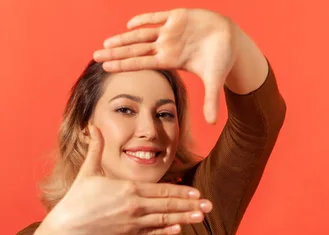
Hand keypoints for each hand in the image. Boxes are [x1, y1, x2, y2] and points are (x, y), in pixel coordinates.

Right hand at [48, 126, 212, 234]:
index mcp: (128, 190)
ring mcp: (132, 225)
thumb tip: (93, 126)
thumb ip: (96, 148)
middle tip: (210, 206)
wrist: (66, 227)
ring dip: (184, 219)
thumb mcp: (88, 170)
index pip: (162, 190)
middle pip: (168, 206)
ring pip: (164, 221)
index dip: (182, 191)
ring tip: (201, 218)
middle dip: (190, 205)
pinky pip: (152, 234)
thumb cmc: (77, 198)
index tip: (197, 192)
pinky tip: (178, 229)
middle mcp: (134, 208)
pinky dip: (166, 231)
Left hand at [93, 8, 239, 124]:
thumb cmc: (221, 59)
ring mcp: (171, 31)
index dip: (124, 64)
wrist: (233, 38)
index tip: (106, 67)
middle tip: (95, 55)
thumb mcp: (215, 80)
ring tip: (106, 42)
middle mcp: (167, 46)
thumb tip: (212, 124)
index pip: (142, 63)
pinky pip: (158, 17)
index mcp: (171, 60)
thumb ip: (211, 101)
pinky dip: (145, 19)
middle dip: (116, 52)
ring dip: (124, 38)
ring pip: (142, 34)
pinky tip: (130, 24)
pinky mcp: (179, 16)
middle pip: (135, 49)